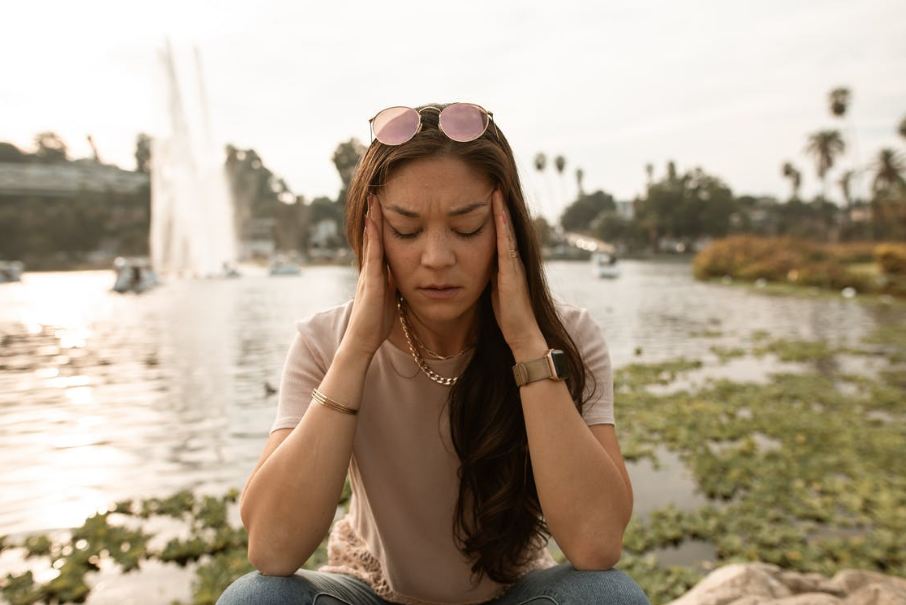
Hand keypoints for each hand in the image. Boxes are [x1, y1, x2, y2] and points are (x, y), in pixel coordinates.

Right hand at [340, 195, 397, 358]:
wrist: (362, 341)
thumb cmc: (376, 322)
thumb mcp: (389, 297)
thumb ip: (393, 283)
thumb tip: (404, 271)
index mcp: (376, 274)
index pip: (379, 244)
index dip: (380, 226)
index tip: (383, 207)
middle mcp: (369, 270)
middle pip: (372, 238)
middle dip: (373, 217)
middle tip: (375, 194)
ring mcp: (368, 275)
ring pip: (371, 242)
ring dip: (372, 221)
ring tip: (373, 200)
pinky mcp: (371, 283)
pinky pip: (373, 256)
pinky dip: (373, 238)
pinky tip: (374, 224)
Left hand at [489, 189, 545, 355]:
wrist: (522, 333)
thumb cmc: (506, 315)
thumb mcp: (493, 287)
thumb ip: (489, 273)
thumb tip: (472, 261)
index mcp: (505, 262)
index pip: (498, 231)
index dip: (493, 212)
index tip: (485, 190)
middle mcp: (512, 258)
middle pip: (504, 226)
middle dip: (499, 204)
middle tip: (492, 179)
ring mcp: (514, 264)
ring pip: (506, 231)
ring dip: (502, 209)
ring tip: (496, 186)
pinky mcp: (512, 272)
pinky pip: (506, 244)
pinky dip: (503, 226)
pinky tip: (499, 211)